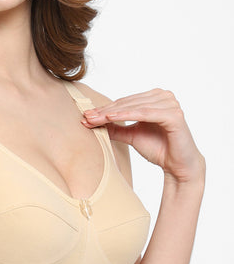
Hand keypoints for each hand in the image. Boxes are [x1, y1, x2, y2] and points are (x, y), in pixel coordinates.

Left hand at [81, 88, 204, 184]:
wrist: (178, 166)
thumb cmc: (158, 148)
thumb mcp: (132, 135)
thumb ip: (115, 127)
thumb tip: (91, 121)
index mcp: (155, 97)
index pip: (125, 102)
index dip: (104, 109)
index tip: (86, 115)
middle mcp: (164, 96)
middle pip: (128, 103)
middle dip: (105, 111)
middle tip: (86, 117)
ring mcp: (171, 104)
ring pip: (134, 107)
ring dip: (113, 112)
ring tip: (94, 118)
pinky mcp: (174, 115)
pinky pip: (145, 113)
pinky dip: (128, 115)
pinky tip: (111, 117)